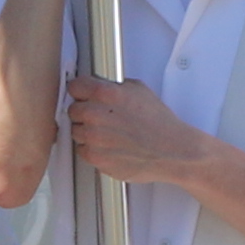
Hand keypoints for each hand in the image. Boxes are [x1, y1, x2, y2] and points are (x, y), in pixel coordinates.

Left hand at [63, 76, 207, 183]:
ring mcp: (94, 138)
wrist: (172, 151)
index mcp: (105, 93)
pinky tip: (108, 146)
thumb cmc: (159, 123)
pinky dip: (92, 149)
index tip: (83, 96)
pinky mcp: (96, 158)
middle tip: (99, 117)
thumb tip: (100, 87)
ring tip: (107, 134)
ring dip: (87, 132)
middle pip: (72, 110)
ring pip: (76, 131)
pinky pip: (81, 150)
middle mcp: (95, 114)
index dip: (80, 91)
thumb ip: (114, 87)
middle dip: (84, 112)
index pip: (74, 87)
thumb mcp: (139, 90)